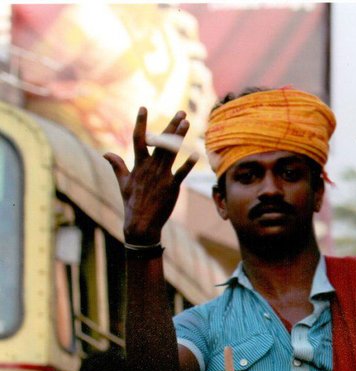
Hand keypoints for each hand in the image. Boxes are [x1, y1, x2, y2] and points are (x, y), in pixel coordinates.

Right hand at [104, 107, 196, 244]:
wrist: (141, 224)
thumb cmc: (132, 203)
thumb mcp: (122, 183)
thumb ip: (117, 166)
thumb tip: (106, 154)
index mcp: (138, 165)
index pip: (139, 139)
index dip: (140, 123)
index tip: (143, 107)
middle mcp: (150, 167)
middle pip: (161, 141)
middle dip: (171, 125)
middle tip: (181, 112)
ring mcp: (161, 176)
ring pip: (171, 152)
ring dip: (180, 137)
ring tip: (188, 123)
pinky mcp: (171, 187)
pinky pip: (181, 174)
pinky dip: (188, 165)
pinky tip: (196, 154)